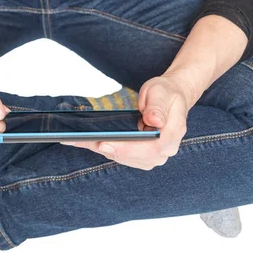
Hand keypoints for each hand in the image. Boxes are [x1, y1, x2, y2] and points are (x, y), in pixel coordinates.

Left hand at [61, 75, 191, 169]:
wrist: (170, 98)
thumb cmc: (166, 94)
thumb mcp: (161, 93)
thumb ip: (158, 107)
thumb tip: (154, 121)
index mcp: (173, 135)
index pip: (150, 149)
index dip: (126, 149)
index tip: (105, 143)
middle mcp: (164, 151)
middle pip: (134, 157)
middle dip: (108, 149)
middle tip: (83, 141)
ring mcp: (153, 156)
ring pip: (125, 159)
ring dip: (102, 150)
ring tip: (78, 141)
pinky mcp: (142, 156)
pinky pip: (122, 156)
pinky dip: (104, 149)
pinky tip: (86, 142)